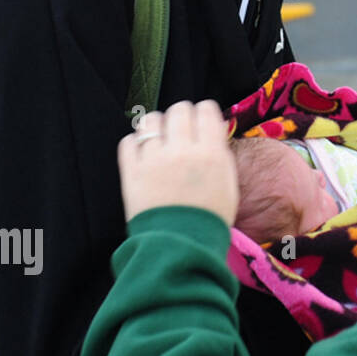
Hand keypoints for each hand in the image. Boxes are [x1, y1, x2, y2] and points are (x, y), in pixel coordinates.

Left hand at [118, 100, 237, 225]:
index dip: (204, 112)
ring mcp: (154, 160)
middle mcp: (182, 151)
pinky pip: (128, 142)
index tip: (202, 119)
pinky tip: (144, 153)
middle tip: (182, 129)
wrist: (180, 245)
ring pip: (151, 121)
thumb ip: (221, 152)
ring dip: (157, 126)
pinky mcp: (131, 172)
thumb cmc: (208, 216)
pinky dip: (135, 143)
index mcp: (211, 153)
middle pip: (179, 110)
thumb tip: (214, 127)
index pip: (206, 110)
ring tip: (160, 139)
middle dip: (182, 116)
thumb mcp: (228, 182)